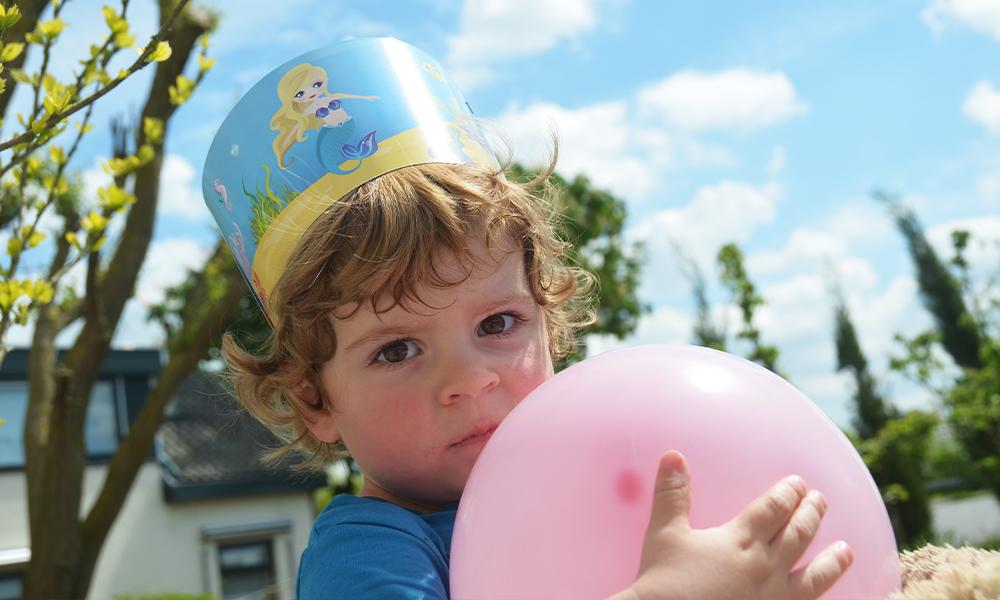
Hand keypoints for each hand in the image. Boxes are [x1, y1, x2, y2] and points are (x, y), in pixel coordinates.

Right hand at [611, 451, 852, 599]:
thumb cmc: (664, 582)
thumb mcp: (664, 533)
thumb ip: (672, 494)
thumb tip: (673, 456)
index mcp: (740, 540)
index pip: (774, 509)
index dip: (788, 493)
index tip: (799, 483)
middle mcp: (765, 567)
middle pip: (798, 534)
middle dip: (812, 514)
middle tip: (821, 501)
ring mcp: (773, 598)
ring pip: (814, 577)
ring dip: (832, 562)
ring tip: (845, 551)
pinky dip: (820, 599)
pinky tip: (825, 598)